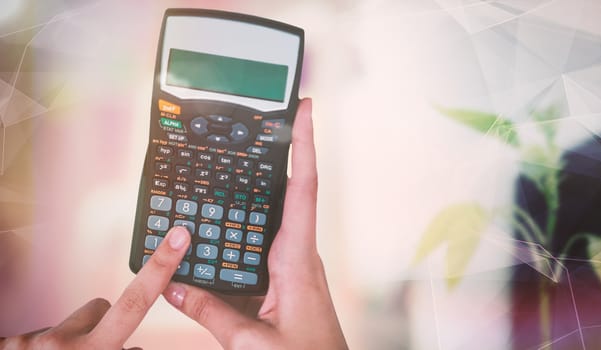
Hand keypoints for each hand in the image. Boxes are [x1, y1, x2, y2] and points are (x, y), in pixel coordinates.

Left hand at [0, 226, 191, 348]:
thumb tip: (131, 349)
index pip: (136, 301)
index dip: (161, 265)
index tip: (178, 235)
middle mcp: (62, 344)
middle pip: (102, 307)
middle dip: (105, 323)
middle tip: (93, 347)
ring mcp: (31, 342)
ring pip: (67, 325)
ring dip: (69, 342)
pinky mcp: (8, 343)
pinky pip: (36, 338)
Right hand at [162, 98, 347, 348]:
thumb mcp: (250, 341)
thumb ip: (211, 313)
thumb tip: (174, 286)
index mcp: (298, 258)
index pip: (304, 188)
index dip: (305, 145)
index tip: (306, 108)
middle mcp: (300, 252)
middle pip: (291, 189)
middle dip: (282, 151)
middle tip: (265, 117)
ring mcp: (295, 263)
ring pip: (277, 214)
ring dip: (263, 186)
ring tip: (240, 157)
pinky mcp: (287, 277)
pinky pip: (266, 239)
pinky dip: (249, 223)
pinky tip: (230, 220)